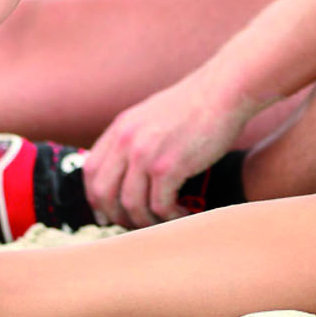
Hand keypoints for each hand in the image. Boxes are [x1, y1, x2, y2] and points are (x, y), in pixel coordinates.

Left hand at [84, 72, 254, 227]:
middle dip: (116, 216)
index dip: (96, 198)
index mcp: (121, 128)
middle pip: (103, 192)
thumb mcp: (152, 114)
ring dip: (145, 221)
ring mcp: (145, 154)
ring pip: (130, 204)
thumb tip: (129, 168)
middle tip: (135, 225)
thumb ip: (135, 138)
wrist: (224, 91)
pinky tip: (181, 213)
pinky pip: (159, 205)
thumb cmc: (196, 105)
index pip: (91, 171)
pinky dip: (168, 217)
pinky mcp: (168, 166)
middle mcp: (126, 141)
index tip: (107, 213)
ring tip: (163, 221)